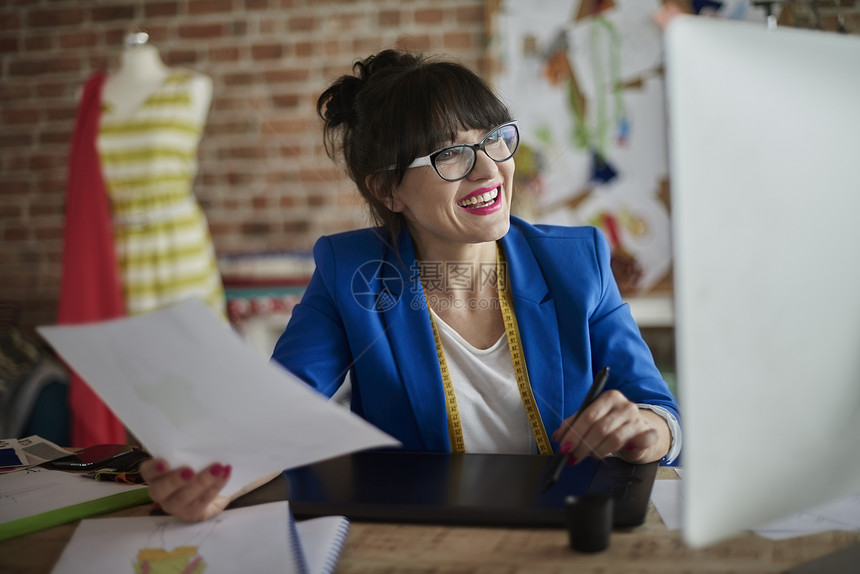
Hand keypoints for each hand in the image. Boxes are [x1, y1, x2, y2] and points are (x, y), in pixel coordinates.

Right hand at [140, 458, 231, 521]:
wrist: (211, 493)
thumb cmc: (196, 468)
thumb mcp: (190, 458)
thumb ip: (189, 451)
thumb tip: (202, 437)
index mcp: (156, 476)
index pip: (147, 471)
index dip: (153, 468)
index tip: (165, 462)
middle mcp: (161, 493)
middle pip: (161, 490)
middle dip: (175, 480)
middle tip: (190, 470)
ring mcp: (176, 506)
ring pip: (184, 498)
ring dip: (202, 482)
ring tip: (217, 469)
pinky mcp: (193, 514)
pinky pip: (204, 501)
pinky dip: (217, 485)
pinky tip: (226, 473)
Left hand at [551, 390, 669, 464]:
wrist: (641, 430)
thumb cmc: (614, 425)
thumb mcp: (595, 420)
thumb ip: (576, 424)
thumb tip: (557, 437)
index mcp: (609, 397)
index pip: (588, 415)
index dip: (574, 432)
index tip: (564, 446)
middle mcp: (625, 406)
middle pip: (600, 428)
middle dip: (582, 445)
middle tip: (572, 457)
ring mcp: (638, 420)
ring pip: (613, 439)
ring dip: (597, 451)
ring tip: (590, 456)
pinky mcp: (649, 435)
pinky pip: (637, 444)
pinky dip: (628, 450)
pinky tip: (621, 452)